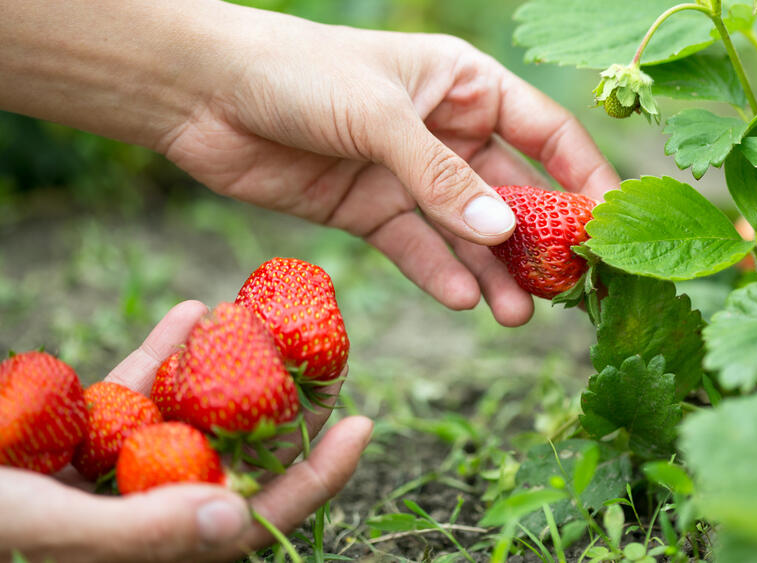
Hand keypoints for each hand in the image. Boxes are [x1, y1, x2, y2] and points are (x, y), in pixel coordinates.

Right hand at [0, 300, 372, 562]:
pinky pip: (136, 388)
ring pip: (194, 414)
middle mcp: (150, 505)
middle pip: (240, 456)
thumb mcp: (53, 527)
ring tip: (269, 322)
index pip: (259, 517)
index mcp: (161, 544)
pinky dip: (162, 351)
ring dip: (231, 369)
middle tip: (328, 355)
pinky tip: (192, 308)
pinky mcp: (82, 429)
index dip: (318, 476)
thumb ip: (146, 532)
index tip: (363, 422)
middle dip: (285, 409)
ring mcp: (118, 465)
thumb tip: (237, 522)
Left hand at [161, 8, 620, 325]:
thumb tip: (501, 233)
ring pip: (465, 230)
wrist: (202, 93)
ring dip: (492, 270)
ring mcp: (407, 174)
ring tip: (516, 314)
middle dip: (535, 241)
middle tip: (563, 290)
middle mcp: (445, 130)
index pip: (545, 134)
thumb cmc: (299, 73)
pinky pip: (416, 247)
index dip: (581, 178)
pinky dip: (439, 273)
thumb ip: (441, 177)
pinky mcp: (369, 210)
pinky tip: (464, 300)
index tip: (607, 226)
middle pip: (510, 192)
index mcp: (464, 85)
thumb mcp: (381, 117)